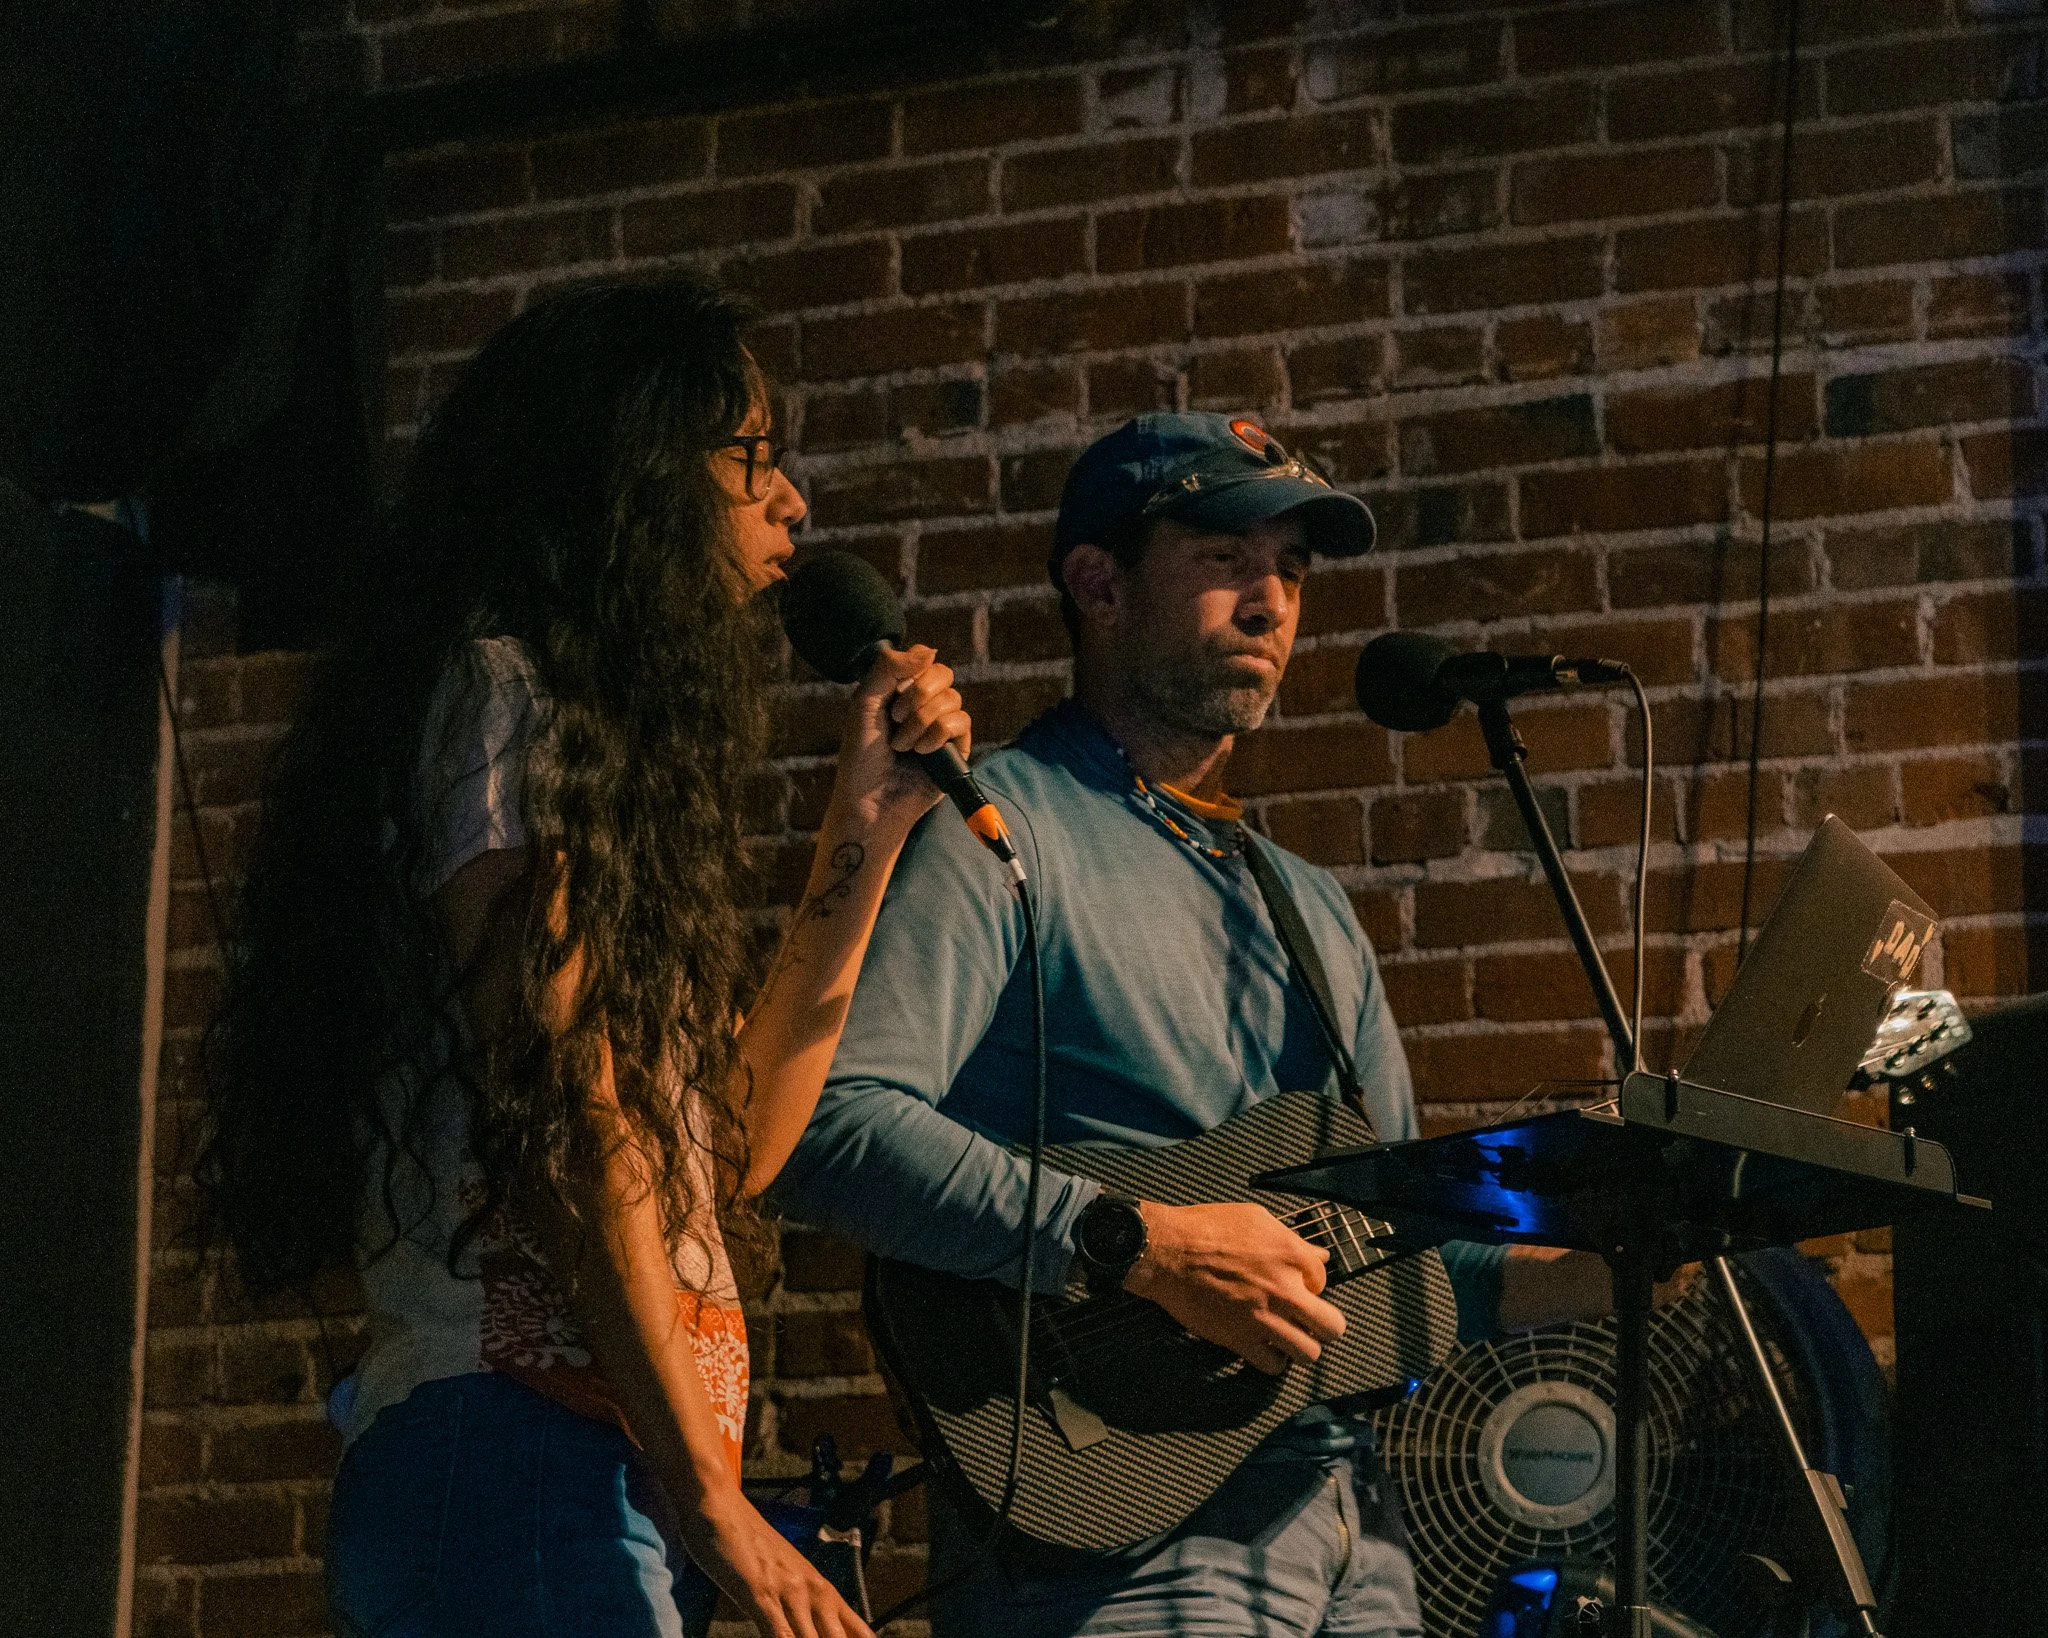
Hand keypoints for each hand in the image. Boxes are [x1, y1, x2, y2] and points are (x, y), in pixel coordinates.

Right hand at [684, 1487, 873, 1637]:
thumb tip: (813, 1631)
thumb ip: (802, 1609)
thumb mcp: (785, 1578)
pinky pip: (780, 1635)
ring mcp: (788, 1592)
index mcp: (823, 1590)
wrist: (720, 1506)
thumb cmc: (750, 1545)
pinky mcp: (760, 1593)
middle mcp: (813, 1592)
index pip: (860, 1632)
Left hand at [827, 643, 970, 837]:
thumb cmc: (861, 756)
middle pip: (943, 675)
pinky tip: (921, 752)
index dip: (913, 671)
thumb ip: (889, 668)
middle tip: (896, 719)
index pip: (925, 660)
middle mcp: (924, 706)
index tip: (893, 693)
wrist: (869, 799)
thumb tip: (929, 649)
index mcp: (901, 692)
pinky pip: (961, 722)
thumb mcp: (864, 703)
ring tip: (903, 745)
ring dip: (922, 721)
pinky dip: (937, 734)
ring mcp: (941, 727)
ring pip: (952, 699)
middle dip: (918, 696)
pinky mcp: (956, 749)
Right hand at [1123, 1200, 1345, 1375]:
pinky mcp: (1240, 1339)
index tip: (1298, 1285)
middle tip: (1311, 1321)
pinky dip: (1272, 1360)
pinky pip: (1272, 1365)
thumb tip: (1319, 1255)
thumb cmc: (1204, 1228)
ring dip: (1302, 1346)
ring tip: (1290, 1337)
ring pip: (1308, 1353)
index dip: (1311, 1283)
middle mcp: (1283, 1289)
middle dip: (1325, 1324)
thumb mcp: (1255, 1218)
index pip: (1324, 1279)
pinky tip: (1264, 1347)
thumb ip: (1291, 1240)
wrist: (1166, 1251)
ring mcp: (1263, 1318)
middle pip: (1332, 1326)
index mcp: (1290, 1254)